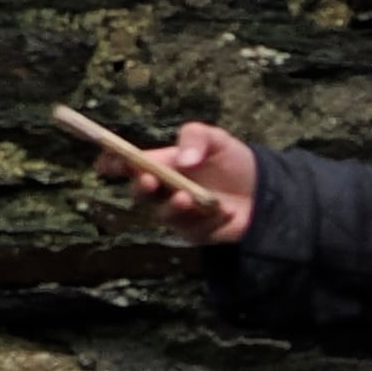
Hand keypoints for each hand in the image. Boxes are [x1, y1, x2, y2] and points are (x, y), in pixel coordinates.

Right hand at [125, 124, 257, 246]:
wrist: (262, 189)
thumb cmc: (233, 161)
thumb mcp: (218, 139)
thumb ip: (196, 137)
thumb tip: (183, 159)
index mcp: (161, 164)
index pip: (128, 164)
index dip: (113, 163)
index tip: (109, 162)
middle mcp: (163, 190)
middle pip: (139, 192)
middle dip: (141, 186)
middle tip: (149, 179)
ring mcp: (177, 214)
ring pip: (163, 214)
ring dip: (172, 206)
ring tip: (186, 197)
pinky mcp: (195, 232)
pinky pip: (195, 230)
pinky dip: (211, 219)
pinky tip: (228, 211)